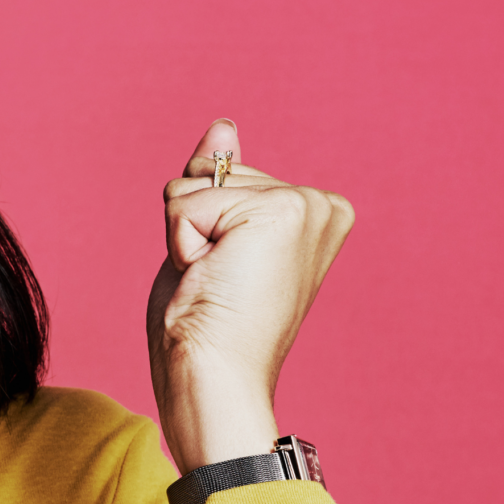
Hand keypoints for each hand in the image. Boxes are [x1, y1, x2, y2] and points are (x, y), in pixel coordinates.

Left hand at [146, 120, 353, 472]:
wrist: (216, 377)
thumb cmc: (209, 326)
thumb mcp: (206, 240)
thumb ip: (218, 179)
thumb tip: (223, 126)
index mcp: (313, 211)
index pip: (219, 177)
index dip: (199, 227)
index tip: (226, 274)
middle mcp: (320, 204)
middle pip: (206, 173)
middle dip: (191, 229)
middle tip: (218, 281)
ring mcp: (306, 205)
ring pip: (192, 186)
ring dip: (185, 240)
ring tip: (216, 282)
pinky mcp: (282, 211)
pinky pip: (187, 204)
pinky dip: (182, 245)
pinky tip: (212, 278)